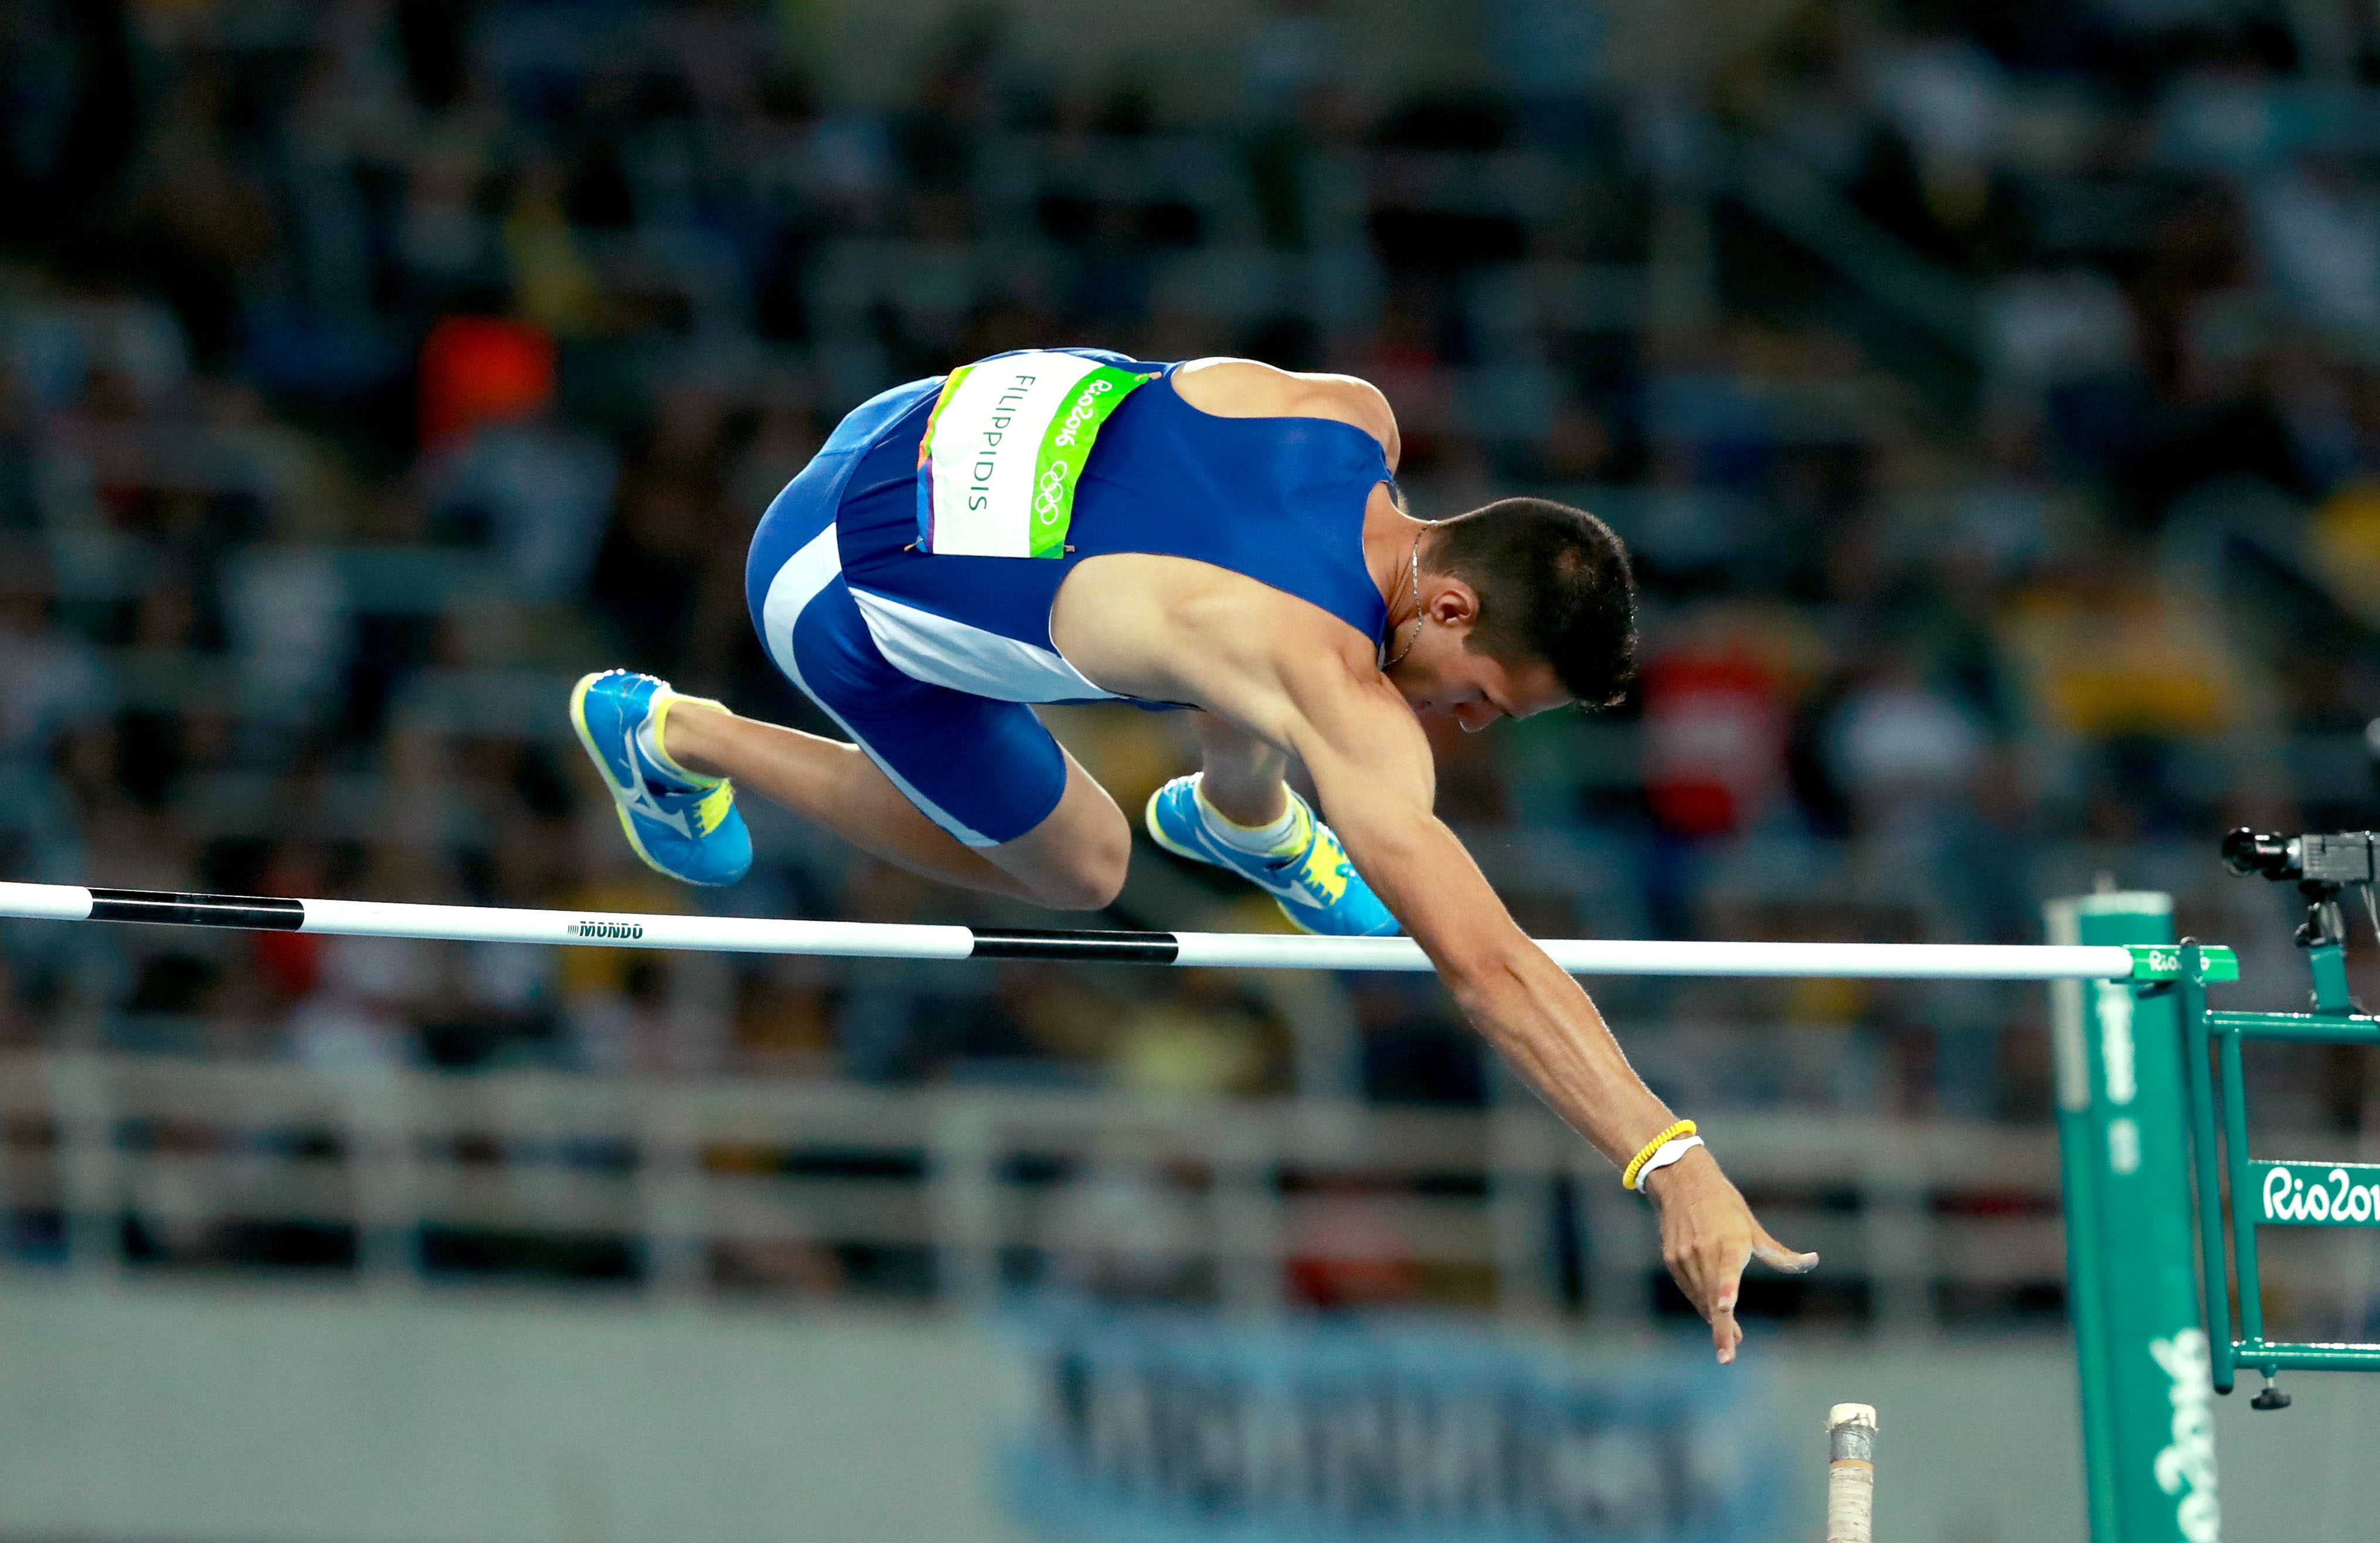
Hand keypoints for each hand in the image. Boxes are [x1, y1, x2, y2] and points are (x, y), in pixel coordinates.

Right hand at [1641, 1145, 1817, 1363]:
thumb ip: (1780, 1254)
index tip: (1724, 1305)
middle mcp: (1704, 1250)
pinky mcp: (1672, 1260)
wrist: (1682, 1182)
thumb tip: (1813, 1260)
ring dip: (1714, 1320)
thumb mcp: (1753, 1228)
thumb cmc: (1726, 1206)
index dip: (1726, 1288)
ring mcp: (1685, 1256)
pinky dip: (1701, 1303)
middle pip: (1711, 1297)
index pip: (1727, 1269)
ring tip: (1730, 1340)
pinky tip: (1713, 1312)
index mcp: (1730, 1241)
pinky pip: (1689, 1289)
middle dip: (1721, 1327)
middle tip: (1728, 1355)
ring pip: (1700, 1298)